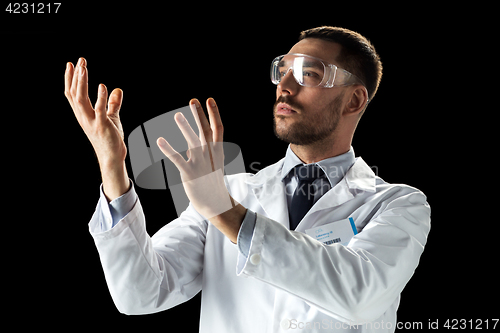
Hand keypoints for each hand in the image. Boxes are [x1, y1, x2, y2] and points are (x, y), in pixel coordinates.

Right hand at [65, 58, 128, 199]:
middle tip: (80, 60)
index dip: (70, 79)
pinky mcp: (102, 126)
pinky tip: (102, 86)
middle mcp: (83, 117)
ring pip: (82, 99)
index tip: (71, 63)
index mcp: (83, 114)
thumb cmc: (111, 138)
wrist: (112, 157)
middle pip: (75, 93)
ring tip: (84, 68)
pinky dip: (100, 97)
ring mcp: (91, 121)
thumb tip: (117, 89)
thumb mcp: (112, 117)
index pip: (72, 93)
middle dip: (76, 76)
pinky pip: (99, 109)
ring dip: (82, 83)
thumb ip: (113, 104)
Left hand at [157, 98, 233, 218]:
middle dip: (199, 115)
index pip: (217, 128)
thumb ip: (203, 150)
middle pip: (205, 131)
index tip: (209, 100)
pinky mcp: (190, 174)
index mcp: (217, 151)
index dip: (214, 114)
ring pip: (193, 142)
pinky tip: (160, 140)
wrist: (215, 203)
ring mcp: (201, 164)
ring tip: (176, 115)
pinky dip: (168, 150)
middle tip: (193, 101)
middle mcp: (210, 155)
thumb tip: (191, 141)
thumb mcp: (212, 163)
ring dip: (185, 128)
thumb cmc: (212, 181)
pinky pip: (178, 160)